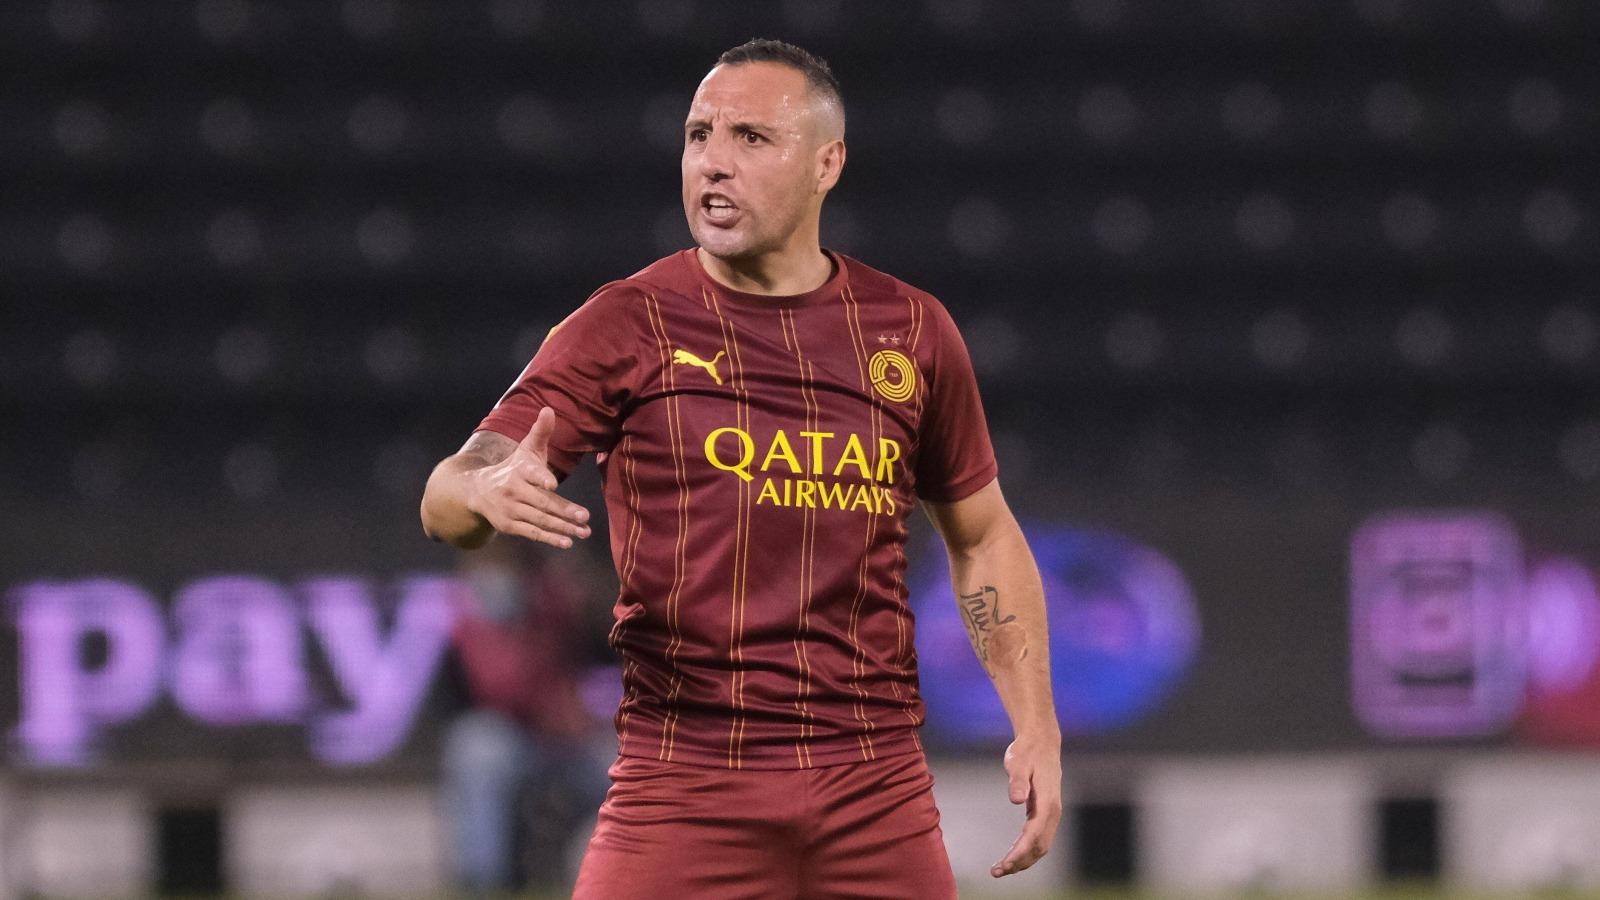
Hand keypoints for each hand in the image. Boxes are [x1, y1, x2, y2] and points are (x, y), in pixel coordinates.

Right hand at [467, 407, 591, 548]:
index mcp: (518, 470)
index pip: (531, 474)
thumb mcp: (525, 449)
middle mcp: (512, 490)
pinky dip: (550, 538)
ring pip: (539, 520)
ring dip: (563, 527)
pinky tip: (567, 542)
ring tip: (585, 531)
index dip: (541, 478)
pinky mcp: (509, 526)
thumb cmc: (513, 468)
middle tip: (585, 516)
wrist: (478, 490)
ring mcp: (510, 510)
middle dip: (563, 510)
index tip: (552, 483)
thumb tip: (549, 410)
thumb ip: (540, 432)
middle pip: (541, 501)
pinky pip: (532, 533)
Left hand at [991, 732, 1062, 877]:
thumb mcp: (1018, 761)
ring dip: (1023, 860)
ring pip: (1040, 846)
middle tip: (997, 872)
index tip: (1005, 864)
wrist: (1041, 742)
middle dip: (1020, 862)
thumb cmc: (1027, 751)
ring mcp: (1051, 814)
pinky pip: (1038, 839)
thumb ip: (1017, 780)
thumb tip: (1016, 799)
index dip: (1020, 852)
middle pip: (1039, 846)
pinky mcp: (1045, 813)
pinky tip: (1011, 857)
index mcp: (1048, 802)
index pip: (1034, 834)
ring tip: (1000, 869)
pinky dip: (1025, 851)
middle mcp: (1053, 811)